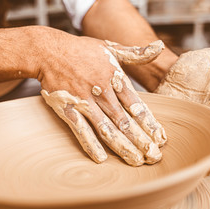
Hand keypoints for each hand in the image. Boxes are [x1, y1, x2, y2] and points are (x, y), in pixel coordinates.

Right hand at [39, 29, 165, 165]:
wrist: (49, 51)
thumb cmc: (81, 50)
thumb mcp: (111, 47)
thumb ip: (136, 53)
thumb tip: (159, 47)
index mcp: (115, 77)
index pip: (136, 105)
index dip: (149, 123)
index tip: (160, 138)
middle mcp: (102, 92)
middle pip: (124, 121)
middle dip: (141, 140)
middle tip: (154, 157)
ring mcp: (84, 102)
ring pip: (106, 128)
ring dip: (122, 146)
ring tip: (135, 161)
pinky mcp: (67, 109)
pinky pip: (80, 130)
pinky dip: (90, 144)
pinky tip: (101, 159)